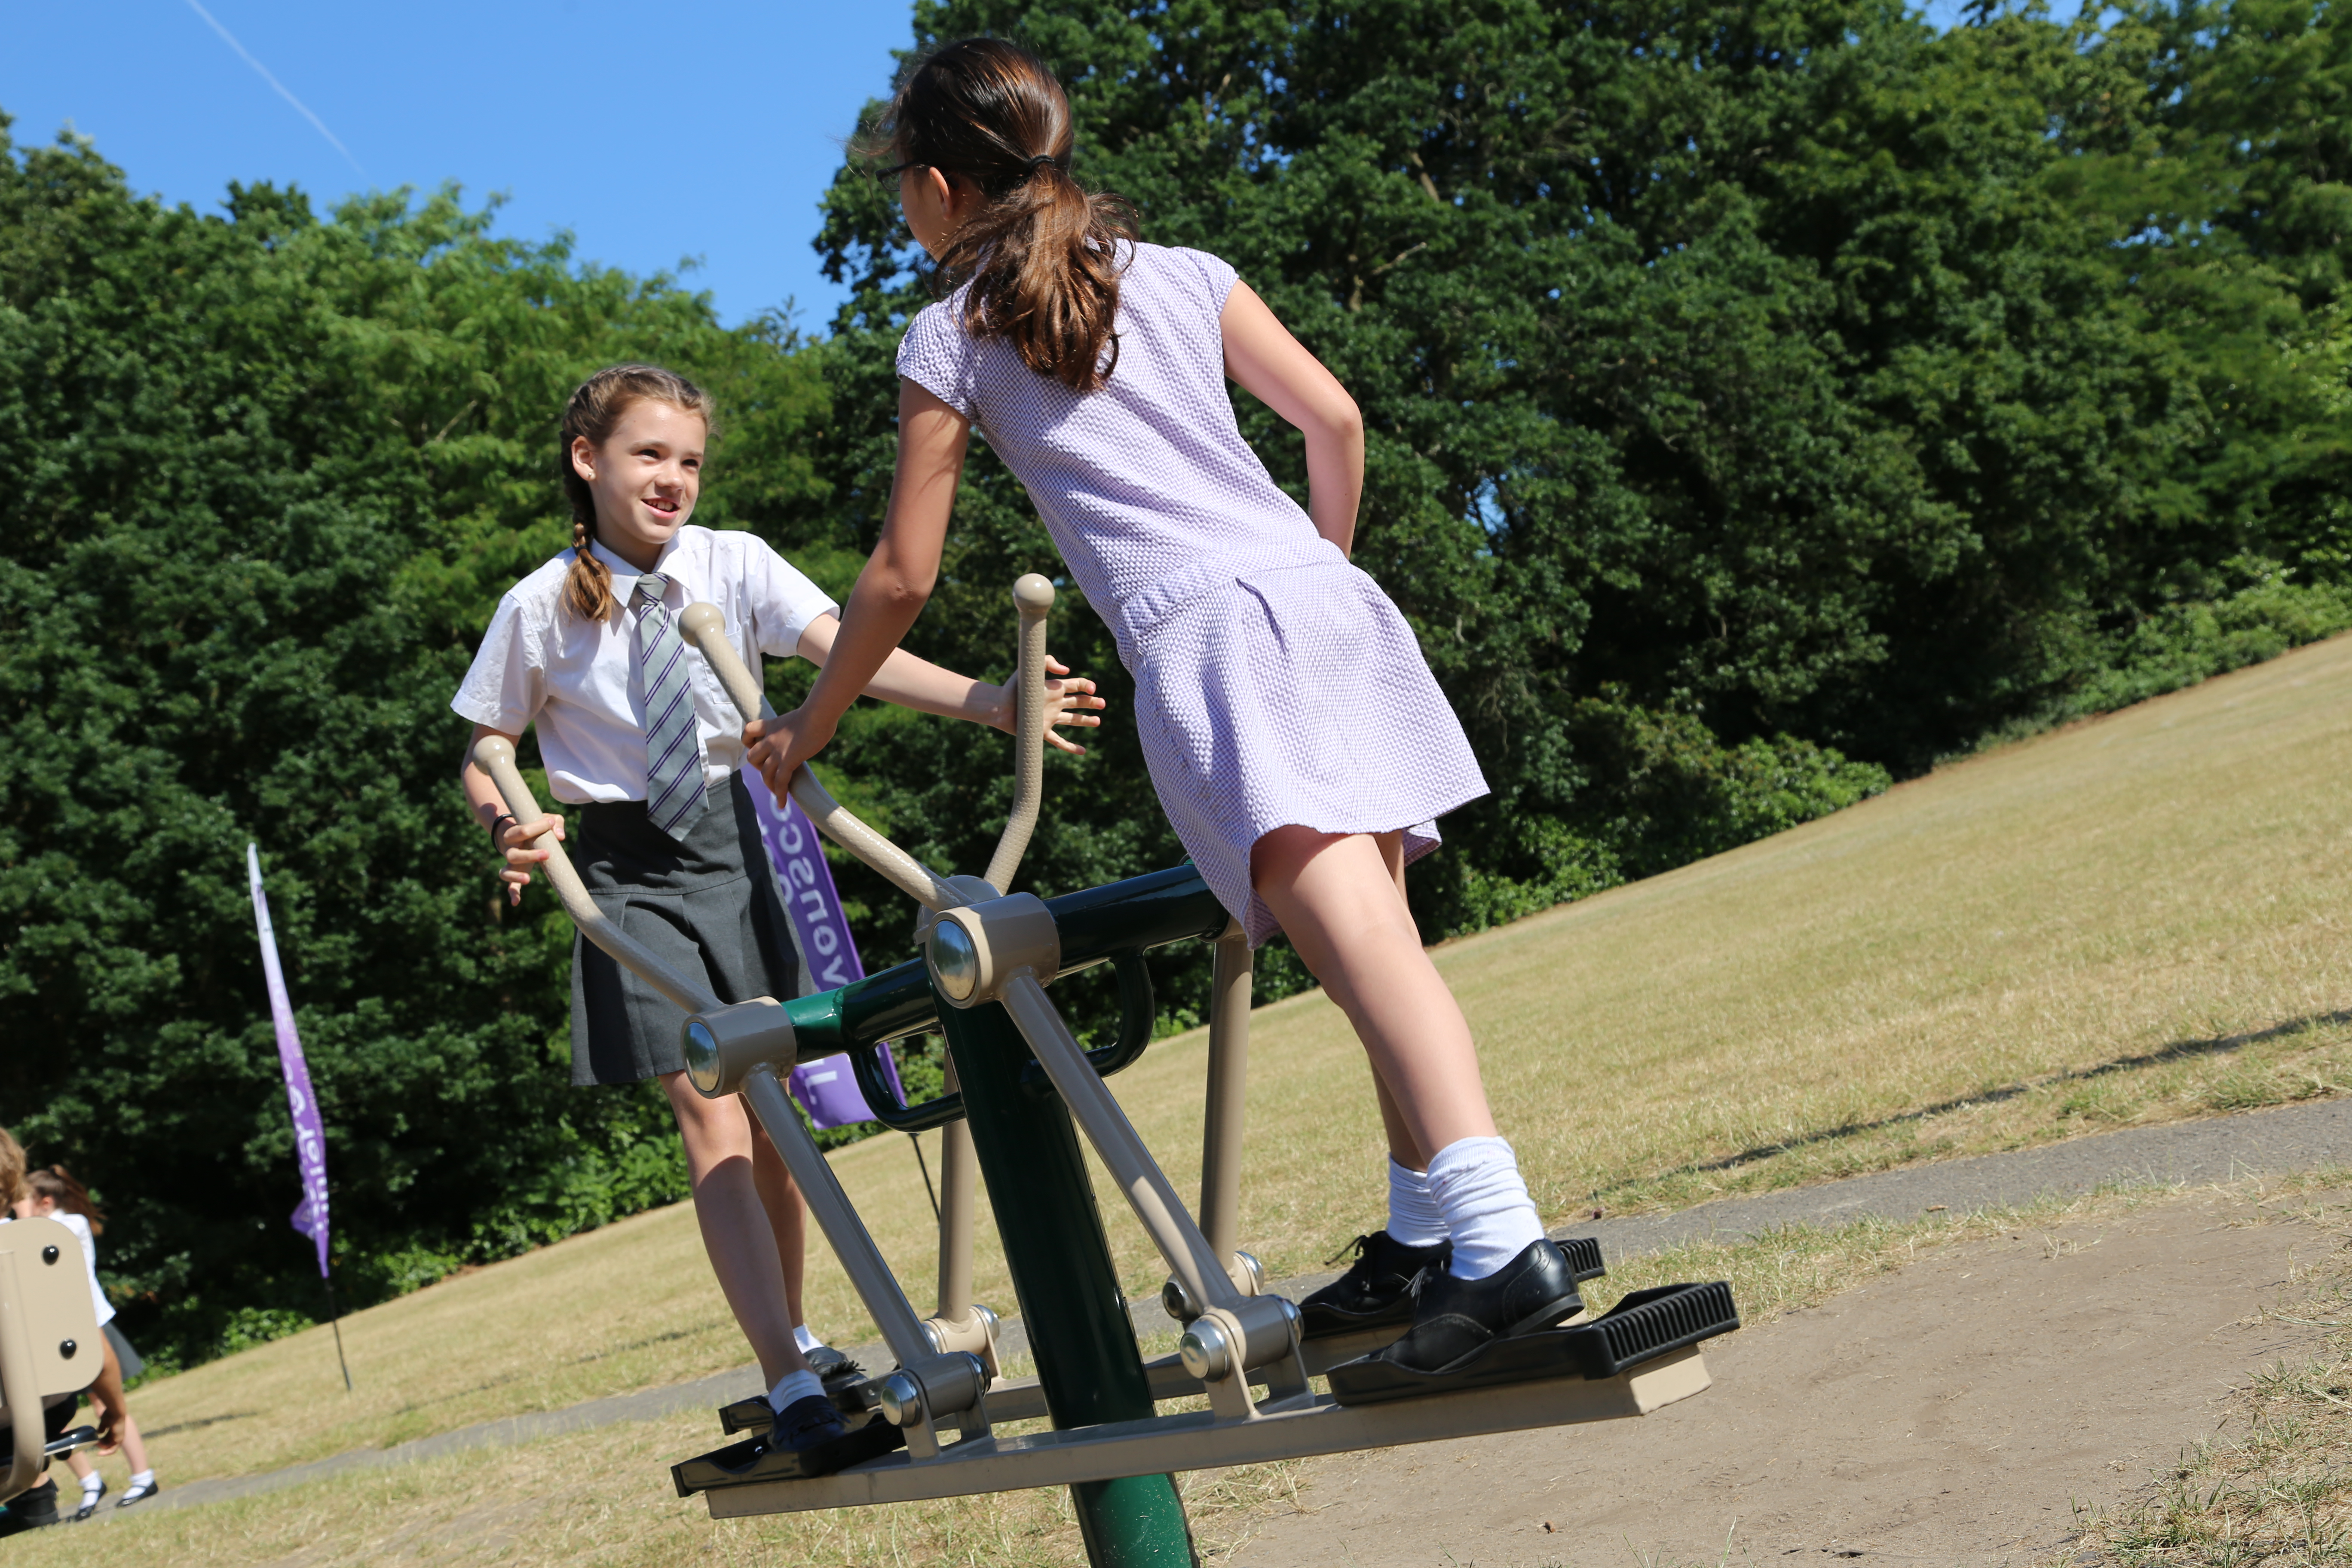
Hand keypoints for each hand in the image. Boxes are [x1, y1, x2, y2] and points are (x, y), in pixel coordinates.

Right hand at [91, 1396, 120, 1453]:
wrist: (116, 1412)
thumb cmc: (110, 1414)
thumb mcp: (104, 1422)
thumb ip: (102, 1427)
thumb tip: (99, 1433)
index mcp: (115, 1429)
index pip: (107, 1437)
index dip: (101, 1440)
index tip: (95, 1441)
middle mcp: (118, 1434)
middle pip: (108, 1442)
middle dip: (100, 1444)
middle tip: (95, 1442)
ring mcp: (119, 1437)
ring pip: (109, 1447)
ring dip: (102, 1447)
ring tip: (97, 1443)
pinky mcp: (119, 1440)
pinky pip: (113, 1450)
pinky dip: (106, 1452)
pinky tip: (99, 1453)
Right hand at [495, 813, 564, 905]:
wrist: (516, 833)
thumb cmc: (535, 826)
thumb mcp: (545, 820)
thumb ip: (555, 823)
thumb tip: (560, 836)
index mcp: (513, 834)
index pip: (521, 830)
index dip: (537, 826)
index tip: (550, 822)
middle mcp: (509, 850)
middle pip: (512, 854)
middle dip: (529, 855)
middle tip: (547, 854)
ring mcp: (511, 864)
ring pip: (506, 872)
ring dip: (516, 876)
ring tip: (528, 879)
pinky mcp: (515, 873)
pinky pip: (510, 885)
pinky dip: (513, 893)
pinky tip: (516, 902)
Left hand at [744, 703, 838, 799]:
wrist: (819, 714)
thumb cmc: (817, 712)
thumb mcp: (798, 717)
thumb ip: (796, 726)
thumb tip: (810, 729)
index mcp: (771, 725)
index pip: (748, 732)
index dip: (749, 742)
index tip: (758, 747)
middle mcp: (769, 739)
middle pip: (752, 757)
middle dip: (759, 767)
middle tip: (771, 770)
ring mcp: (777, 751)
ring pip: (764, 773)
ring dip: (769, 784)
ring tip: (777, 791)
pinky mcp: (788, 761)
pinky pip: (780, 782)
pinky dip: (779, 795)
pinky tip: (781, 804)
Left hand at [991, 655, 1107, 755]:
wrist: (998, 707)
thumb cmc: (1012, 688)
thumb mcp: (1030, 670)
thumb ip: (1047, 662)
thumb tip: (1067, 671)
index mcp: (1053, 688)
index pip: (1076, 685)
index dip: (1087, 686)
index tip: (1092, 690)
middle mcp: (1054, 703)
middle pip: (1078, 702)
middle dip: (1091, 703)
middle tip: (1103, 704)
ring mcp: (1049, 718)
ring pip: (1072, 720)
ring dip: (1085, 721)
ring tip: (1098, 722)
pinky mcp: (1042, 731)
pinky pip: (1059, 741)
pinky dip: (1070, 747)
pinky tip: (1082, 751)